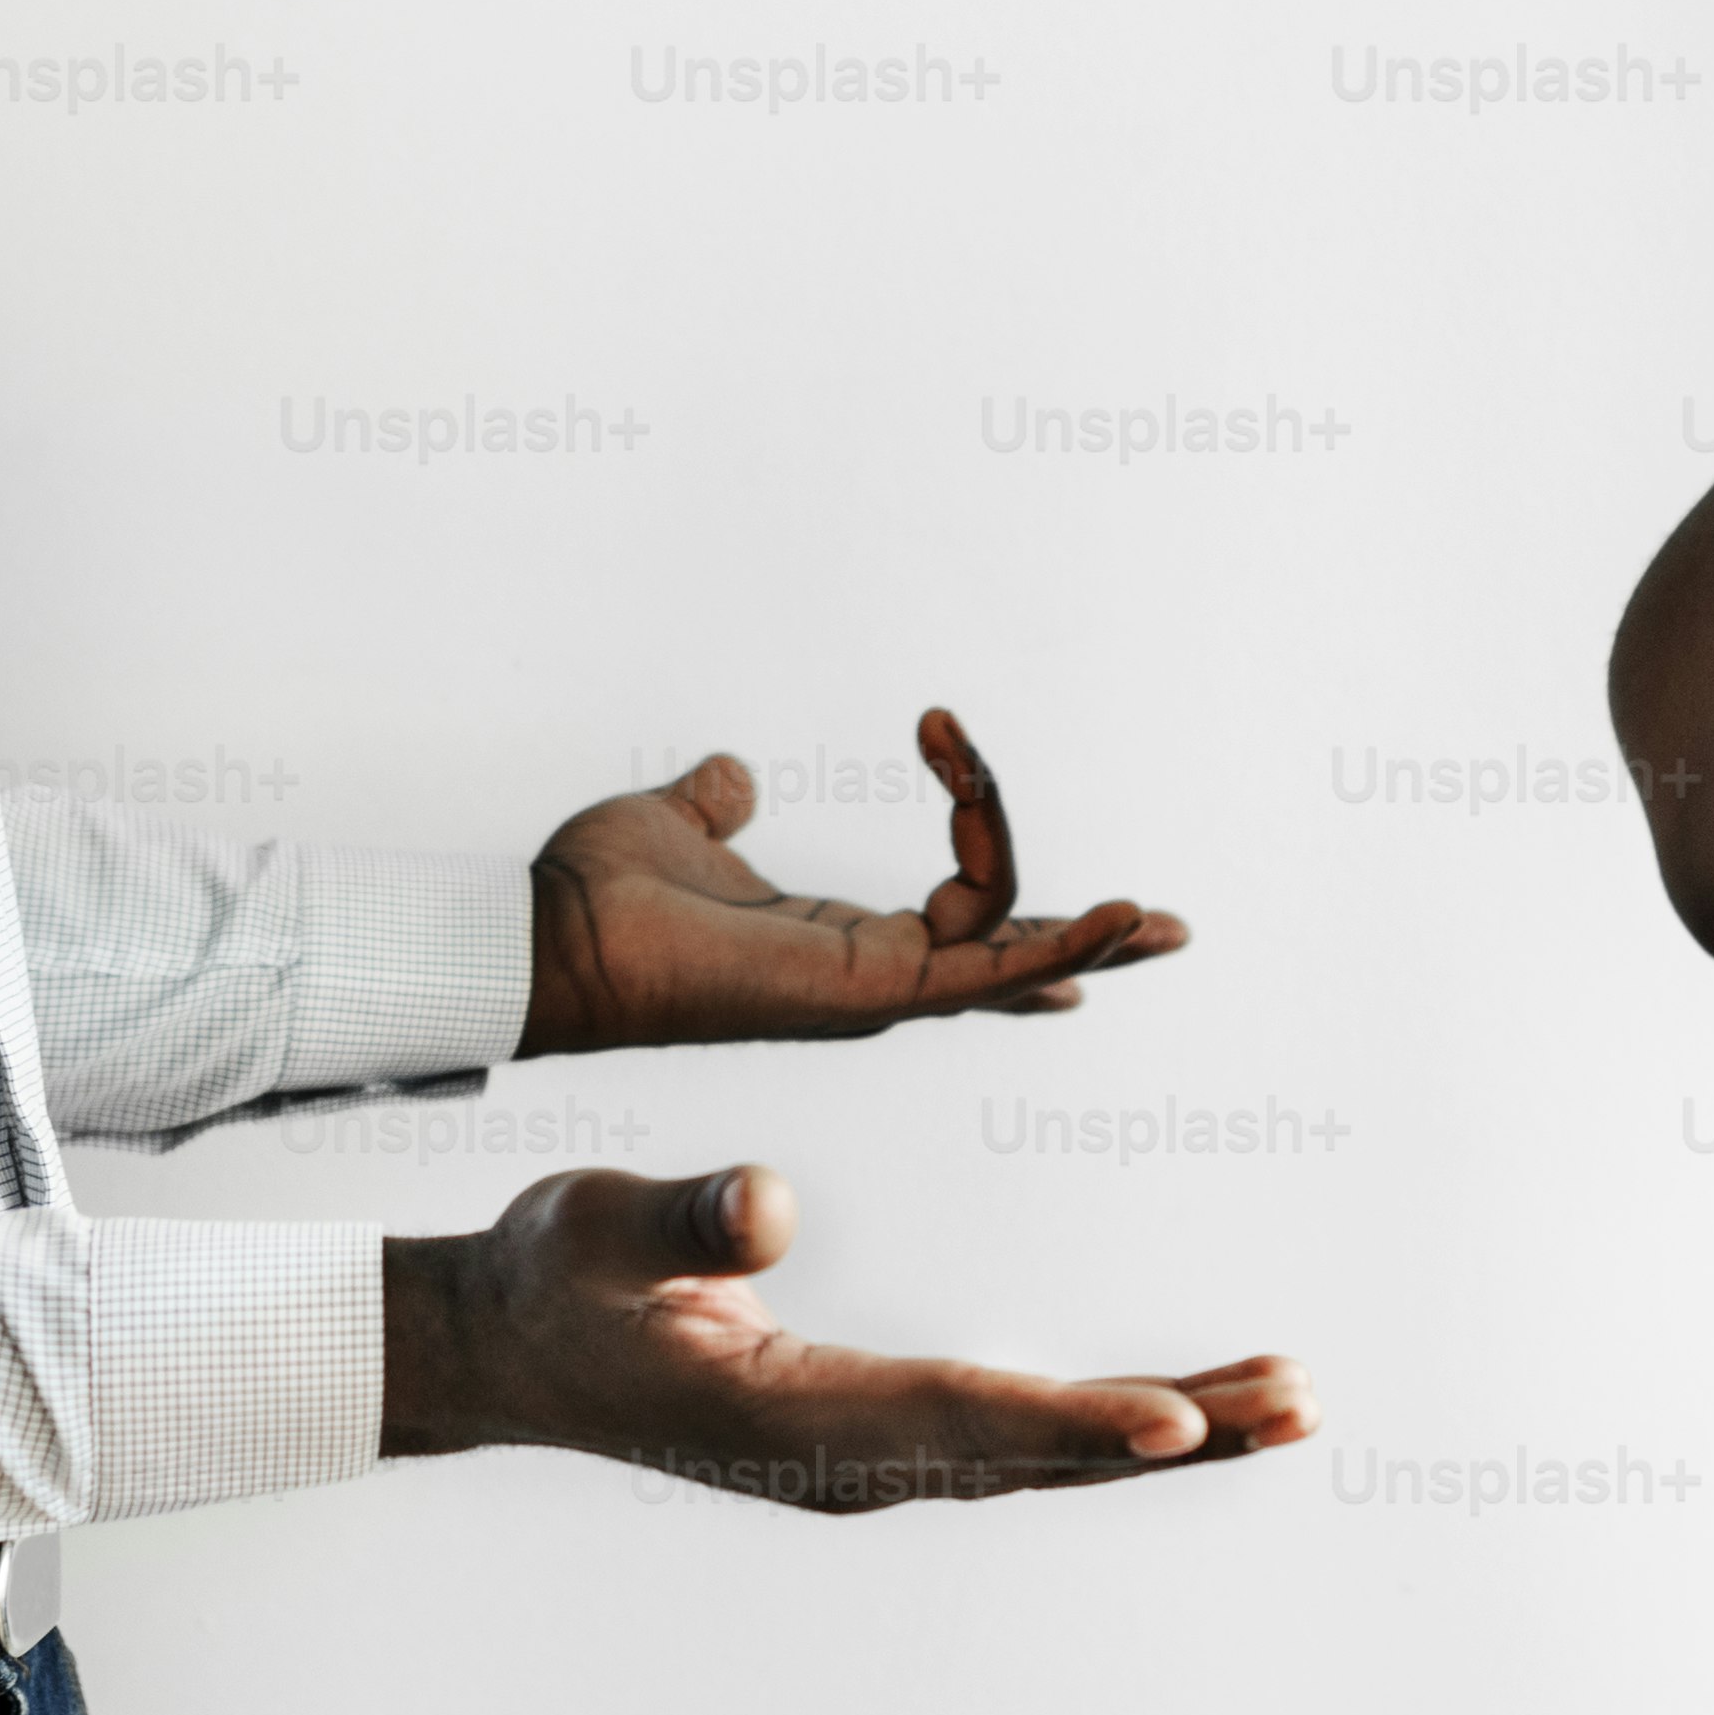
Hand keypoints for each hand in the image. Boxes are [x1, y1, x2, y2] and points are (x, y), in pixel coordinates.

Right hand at [376, 1160, 1316, 1509]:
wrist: (501, 1350)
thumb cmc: (547, 1276)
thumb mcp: (595, 1226)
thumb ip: (686, 1219)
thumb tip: (772, 1202)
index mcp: (791, 1416)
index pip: (959, 1415)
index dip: (1076, 1419)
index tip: (1185, 1423)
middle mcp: (848, 1460)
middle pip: (1040, 1452)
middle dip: (1179, 1431)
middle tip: (1303, 1403)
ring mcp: (865, 1462)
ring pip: (1046, 1456)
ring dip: (1170, 1432)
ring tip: (1291, 1401)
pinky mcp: (874, 1443)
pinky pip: (1019, 1441)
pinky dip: (1112, 1424)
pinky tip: (1188, 1407)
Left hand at [516, 708, 1182, 1053]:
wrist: (548, 934)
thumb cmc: (596, 895)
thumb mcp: (677, 823)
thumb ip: (716, 803)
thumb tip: (732, 777)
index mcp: (836, 941)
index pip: (954, 914)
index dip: (980, 832)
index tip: (940, 725)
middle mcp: (866, 976)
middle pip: (1005, 957)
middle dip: (1087, 942)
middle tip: (1165, 926)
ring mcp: (872, 989)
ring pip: (1011, 958)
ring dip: (1089, 936)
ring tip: (1163, 922)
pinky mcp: (867, 987)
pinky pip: (986, 963)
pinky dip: (1059, 944)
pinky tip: (1119, 921)